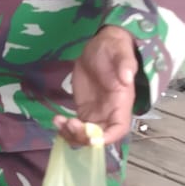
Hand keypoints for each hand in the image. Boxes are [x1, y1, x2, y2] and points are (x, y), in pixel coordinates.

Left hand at [65, 26, 138, 146]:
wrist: (100, 46)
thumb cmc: (114, 48)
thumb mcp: (120, 52)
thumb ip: (126, 64)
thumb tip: (128, 76)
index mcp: (121, 102)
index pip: (119, 128)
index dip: (107, 138)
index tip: (92, 138)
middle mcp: (109, 112)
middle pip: (99, 136)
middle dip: (84, 137)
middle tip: (69, 123)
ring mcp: (95, 113)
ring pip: (86, 135)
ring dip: (72, 135)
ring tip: (59, 120)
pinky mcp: (83, 109)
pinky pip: (76, 126)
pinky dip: (65, 128)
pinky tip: (56, 118)